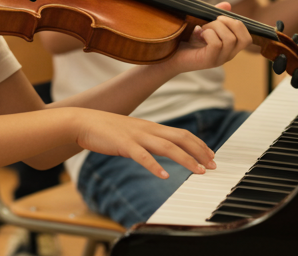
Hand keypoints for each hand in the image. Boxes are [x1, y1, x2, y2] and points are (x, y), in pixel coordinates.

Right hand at [72, 108, 215, 179]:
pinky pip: (142, 156)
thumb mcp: (133, 134)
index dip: (199, 144)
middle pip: (180, 138)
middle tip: (213, 165)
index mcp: (151, 127)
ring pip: (167, 146)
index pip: (182, 133)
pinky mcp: (123, 144)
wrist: (83, 122)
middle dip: (199, 151)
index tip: (211, 155)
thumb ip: (148, 141)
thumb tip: (163, 152)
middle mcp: (148, 129)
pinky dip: (154, 166)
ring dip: (185, 159)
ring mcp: (136, 136)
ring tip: (199, 171)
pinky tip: (164, 175)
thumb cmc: (107, 130)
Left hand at [163, 3, 251, 73]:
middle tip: (212, 21)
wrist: (169, 54)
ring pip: (230, 39)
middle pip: (244, 38)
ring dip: (215, 27)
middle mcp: (227, 55)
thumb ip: (216, 16)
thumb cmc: (185, 40)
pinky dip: (208, 34)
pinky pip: (217, 44)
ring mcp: (219, 59)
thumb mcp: (204, 25)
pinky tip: (199, 35)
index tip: (220, 18)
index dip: (238, 24)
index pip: (247, 38)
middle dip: (229, 23)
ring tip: (202, 29)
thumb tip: (227, 4)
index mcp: (229, 47)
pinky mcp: (209, 60)